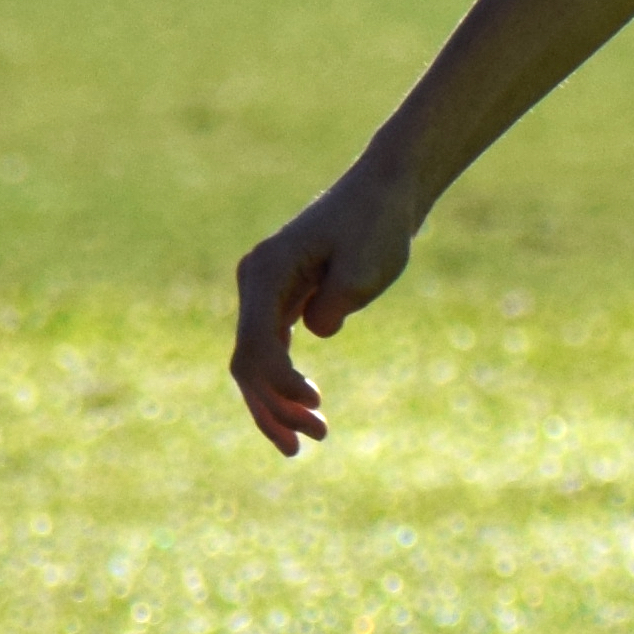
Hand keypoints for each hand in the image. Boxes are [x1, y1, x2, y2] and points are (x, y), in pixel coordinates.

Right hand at [229, 161, 419, 454]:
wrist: (384, 193)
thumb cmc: (377, 224)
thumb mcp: (365, 266)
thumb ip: (334, 304)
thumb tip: (313, 332)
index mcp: (266, 270)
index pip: (257, 343)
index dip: (280, 384)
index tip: (316, 405)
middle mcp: (255, 281)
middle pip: (248, 361)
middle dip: (276, 406)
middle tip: (318, 437)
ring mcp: (264, 292)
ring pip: (255, 362)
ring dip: (277, 404)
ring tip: (310, 440)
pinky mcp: (282, 300)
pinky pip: (270, 351)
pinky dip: (282, 383)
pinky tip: (304, 410)